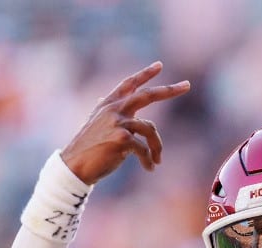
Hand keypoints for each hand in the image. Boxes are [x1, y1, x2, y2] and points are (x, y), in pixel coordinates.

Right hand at [61, 62, 190, 184]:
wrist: (75, 166)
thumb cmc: (89, 147)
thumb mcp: (96, 123)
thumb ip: (105, 110)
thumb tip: (102, 98)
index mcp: (108, 104)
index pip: (129, 84)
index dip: (144, 73)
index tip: (160, 65)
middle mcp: (113, 109)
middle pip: (147, 95)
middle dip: (169, 90)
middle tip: (187, 85)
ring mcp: (117, 123)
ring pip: (150, 129)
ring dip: (157, 147)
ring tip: (157, 161)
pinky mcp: (121, 139)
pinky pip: (144, 148)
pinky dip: (149, 160)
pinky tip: (149, 168)